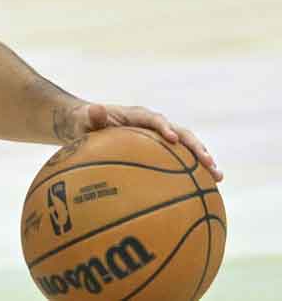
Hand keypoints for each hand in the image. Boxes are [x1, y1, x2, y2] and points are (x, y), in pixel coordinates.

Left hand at [68, 103, 222, 181]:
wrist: (87, 126)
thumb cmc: (84, 123)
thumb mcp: (83, 119)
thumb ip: (92, 116)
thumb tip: (95, 109)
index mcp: (137, 116)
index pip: (155, 120)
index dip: (165, 127)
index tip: (172, 139)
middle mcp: (154, 125)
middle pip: (181, 134)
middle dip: (196, 148)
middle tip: (209, 163)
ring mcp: (160, 139)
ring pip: (187, 148)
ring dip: (203, 161)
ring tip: (218, 178)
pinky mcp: (162, 151)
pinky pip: (180, 161)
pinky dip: (192, 173)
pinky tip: (204, 192)